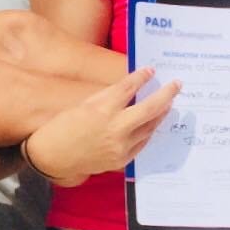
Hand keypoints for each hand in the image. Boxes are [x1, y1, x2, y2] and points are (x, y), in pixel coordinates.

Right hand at [24, 67, 179, 184]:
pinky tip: (152, 123)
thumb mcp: (83, 106)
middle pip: (149, 108)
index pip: (128, 88)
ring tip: (168, 103)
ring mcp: (120, 146)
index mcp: (101, 110)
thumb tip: (128, 89)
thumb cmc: (62, 128)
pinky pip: (142, 142)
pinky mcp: (122, 159)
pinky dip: (149, 131)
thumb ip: (107, 98)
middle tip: (176, 85)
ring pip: (149, 127)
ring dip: (161, 113)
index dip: (141, 77)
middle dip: (166, 94)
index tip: (150, 70)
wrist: (53, 157)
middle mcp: (115, 128)